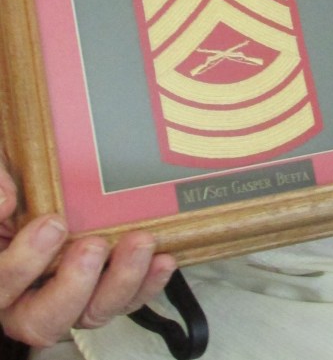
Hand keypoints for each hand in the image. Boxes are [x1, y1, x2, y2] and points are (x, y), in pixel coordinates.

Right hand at [0, 160, 176, 347]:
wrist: (49, 173)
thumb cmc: (21, 178)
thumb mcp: (2, 168)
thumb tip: (5, 201)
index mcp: (1, 270)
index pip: (2, 285)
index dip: (24, 263)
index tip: (52, 224)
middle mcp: (28, 295)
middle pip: (43, 319)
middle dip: (74, 286)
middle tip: (94, 246)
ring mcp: (71, 295)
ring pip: (91, 313)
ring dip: (120, 282)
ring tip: (140, 243)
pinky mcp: (106, 288)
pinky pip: (127, 300)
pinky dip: (147, 283)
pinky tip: (162, 260)